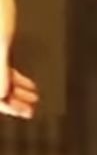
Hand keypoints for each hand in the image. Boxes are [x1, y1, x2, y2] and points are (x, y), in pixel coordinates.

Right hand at [0, 0, 37, 119]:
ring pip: (1, 82)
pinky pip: (4, 70)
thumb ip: (1, 70)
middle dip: (14, 102)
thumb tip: (1, 97)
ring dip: (17, 92)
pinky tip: (30, 84)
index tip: (24, 112)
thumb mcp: (2, 42)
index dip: (8, 107)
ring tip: (35, 98)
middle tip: (33, 110)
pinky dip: (16, 79)